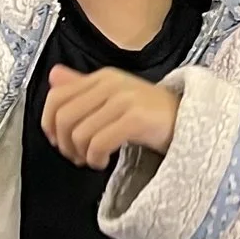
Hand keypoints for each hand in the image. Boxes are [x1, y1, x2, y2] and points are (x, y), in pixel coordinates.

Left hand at [41, 63, 181, 171]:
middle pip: (63, 117)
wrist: (191, 121)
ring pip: (80, 133)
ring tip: (93, 159)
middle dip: (64, 144)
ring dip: (81, 155)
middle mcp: (111, 84)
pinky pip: (99, 143)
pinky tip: (104, 162)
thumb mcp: (113, 96)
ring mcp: (124, 100)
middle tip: (77, 156)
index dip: (48, 123)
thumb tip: (53, 76)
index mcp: (102, 77)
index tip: (58, 141)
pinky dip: (96, 159)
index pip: (56, 97)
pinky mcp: (136, 118)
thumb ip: (82, 87)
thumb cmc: (150, 114)